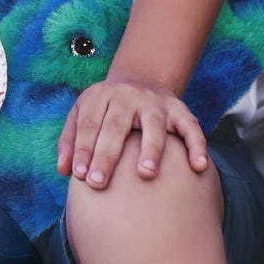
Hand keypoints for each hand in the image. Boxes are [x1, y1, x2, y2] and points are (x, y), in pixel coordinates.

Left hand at [56, 77, 208, 188]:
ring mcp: (155, 102)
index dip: (83, 150)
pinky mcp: (179, 109)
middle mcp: (128, 96)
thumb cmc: (106, 109)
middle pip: (116, 126)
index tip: (80, 177)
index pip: (89, 125)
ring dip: (151, 148)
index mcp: (101, 96)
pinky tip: (198, 167)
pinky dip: (197, 145)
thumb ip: (71, 141)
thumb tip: (64, 170)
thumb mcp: (83, 113)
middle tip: (99, 183)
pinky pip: (190, 126)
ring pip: (154, 124)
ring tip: (146, 174)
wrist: (141, 80)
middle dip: (107, 155)